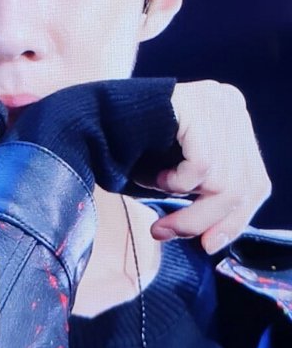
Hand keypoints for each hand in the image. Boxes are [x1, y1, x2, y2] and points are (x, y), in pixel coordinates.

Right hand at [148, 80, 270, 253]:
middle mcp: (231, 105)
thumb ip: (207, 194)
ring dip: (183, 204)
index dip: (234, 221)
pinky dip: (174, 183)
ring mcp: (215, 102)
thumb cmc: (132, 146)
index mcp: (234, 117)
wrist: (92, 115)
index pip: (255, 181)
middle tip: (168, 232)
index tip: (207, 245)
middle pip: (242, 185)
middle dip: (205, 220)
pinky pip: (202, 166)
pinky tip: (152, 175)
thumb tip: (217, 240)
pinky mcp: (196, 107)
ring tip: (152, 189)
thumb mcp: (182, 172)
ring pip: (223, 183)